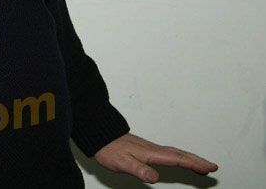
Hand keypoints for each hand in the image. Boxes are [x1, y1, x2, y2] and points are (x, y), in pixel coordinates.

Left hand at [94, 132, 217, 182]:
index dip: (194, 163)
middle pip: (180, 154)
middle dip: (197, 160)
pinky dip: (178, 156)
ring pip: (175, 153)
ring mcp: (149, 148)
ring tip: (202, 165)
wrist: (98, 135)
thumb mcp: (122, 162)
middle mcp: (152, 149)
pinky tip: (178, 160)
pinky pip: (167, 153)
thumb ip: (139, 169)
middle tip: (213, 167)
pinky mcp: (145, 149)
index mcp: (151, 153)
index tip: (210, 167)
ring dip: (190, 158)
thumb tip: (154, 177)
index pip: (177, 159)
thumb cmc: (109, 148)